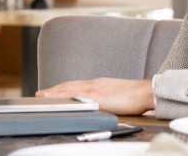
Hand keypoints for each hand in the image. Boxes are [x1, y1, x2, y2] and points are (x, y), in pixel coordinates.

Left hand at [37, 78, 152, 115]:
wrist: (146, 91)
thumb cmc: (136, 95)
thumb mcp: (118, 93)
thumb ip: (107, 97)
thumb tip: (102, 103)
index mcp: (100, 84)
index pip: (76, 85)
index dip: (63, 88)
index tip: (53, 91)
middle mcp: (95, 84)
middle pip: (69, 86)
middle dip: (54, 90)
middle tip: (40, 94)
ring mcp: (95, 89)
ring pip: (69, 89)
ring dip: (55, 92)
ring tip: (42, 96)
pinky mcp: (97, 97)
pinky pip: (76, 96)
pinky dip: (64, 97)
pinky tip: (57, 100)